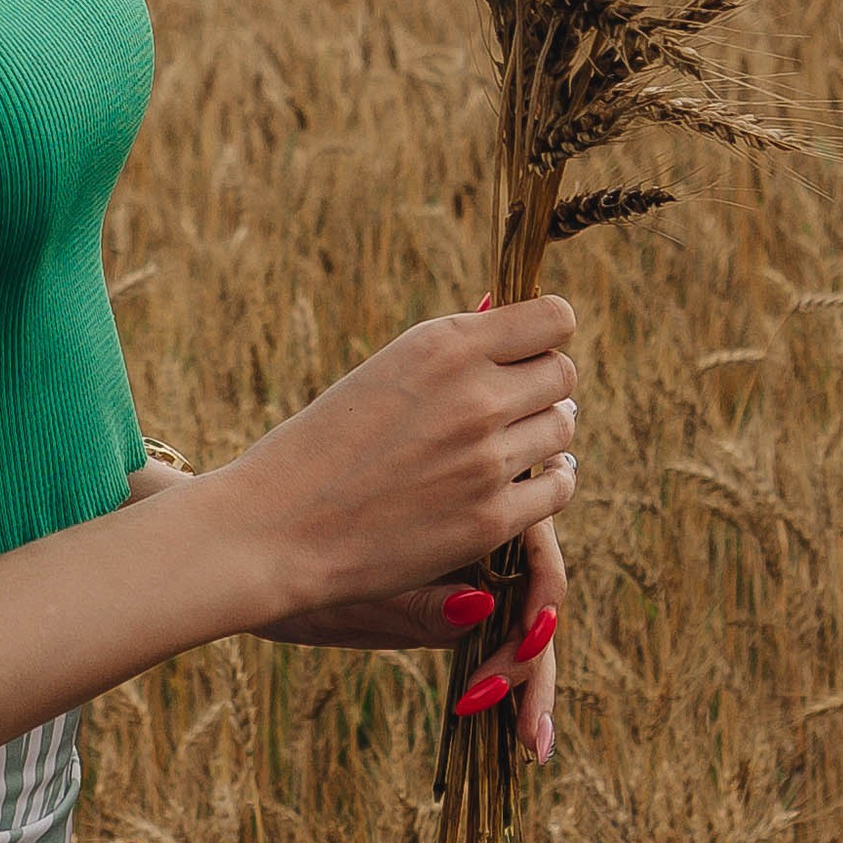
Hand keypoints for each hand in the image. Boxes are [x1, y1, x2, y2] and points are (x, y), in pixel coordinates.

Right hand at [192, 298, 577, 636]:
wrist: (278, 525)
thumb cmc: (324, 443)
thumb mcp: (387, 371)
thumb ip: (455, 353)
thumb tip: (516, 328)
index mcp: (444, 344)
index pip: (555, 317)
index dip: (545, 333)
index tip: (526, 350)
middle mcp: (474, 394)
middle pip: (564, 373)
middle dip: (543, 385)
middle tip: (514, 403)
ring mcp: (486, 459)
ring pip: (564, 428)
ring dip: (544, 433)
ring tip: (509, 443)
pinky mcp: (491, 519)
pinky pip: (558, 487)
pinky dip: (546, 483)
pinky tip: (522, 482)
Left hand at [257, 504, 567, 762]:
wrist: (245, 548)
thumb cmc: (287, 560)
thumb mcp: (346, 591)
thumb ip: (416, 601)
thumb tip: (484, 607)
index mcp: (456, 500)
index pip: (530, 551)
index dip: (535, 613)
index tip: (510, 666)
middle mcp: (468, 524)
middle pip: (535, 591)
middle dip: (535, 665)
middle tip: (531, 737)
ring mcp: (461, 557)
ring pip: (519, 612)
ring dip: (527, 676)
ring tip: (530, 743)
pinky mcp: (447, 590)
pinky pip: (493, 626)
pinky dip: (502, 671)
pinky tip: (505, 721)